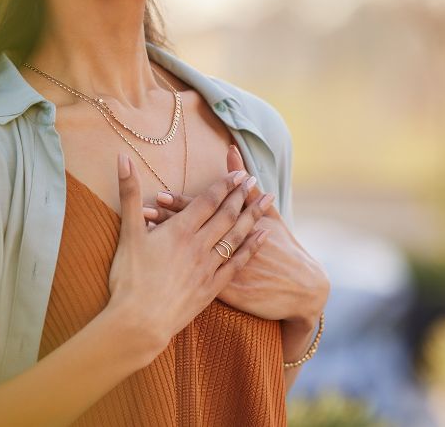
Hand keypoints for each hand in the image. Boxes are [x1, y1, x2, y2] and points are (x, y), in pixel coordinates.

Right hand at [107, 152, 270, 354]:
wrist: (139, 323)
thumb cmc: (129, 278)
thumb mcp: (127, 232)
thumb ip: (129, 193)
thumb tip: (123, 157)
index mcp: (180, 230)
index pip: (207, 201)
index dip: (224, 185)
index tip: (238, 173)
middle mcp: (199, 245)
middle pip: (226, 215)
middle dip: (241, 195)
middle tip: (255, 180)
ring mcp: (208, 267)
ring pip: (237, 236)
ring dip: (253, 216)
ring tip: (267, 200)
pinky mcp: (212, 288)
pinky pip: (238, 263)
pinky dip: (252, 247)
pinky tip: (263, 236)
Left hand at [142, 145, 329, 324]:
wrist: (301, 289)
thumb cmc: (284, 248)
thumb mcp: (269, 216)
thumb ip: (247, 187)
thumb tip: (232, 151)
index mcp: (236, 227)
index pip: (203, 212)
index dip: (181, 204)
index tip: (159, 194)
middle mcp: (226, 248)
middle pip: (192, 232)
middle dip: (167, 222)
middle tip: (143, 211)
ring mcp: (224, 272)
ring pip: (187, 256)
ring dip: (166, 246)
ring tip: (144, 236)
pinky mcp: (224, 293)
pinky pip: (194, 281)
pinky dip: (176, 273)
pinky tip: (156, 269)